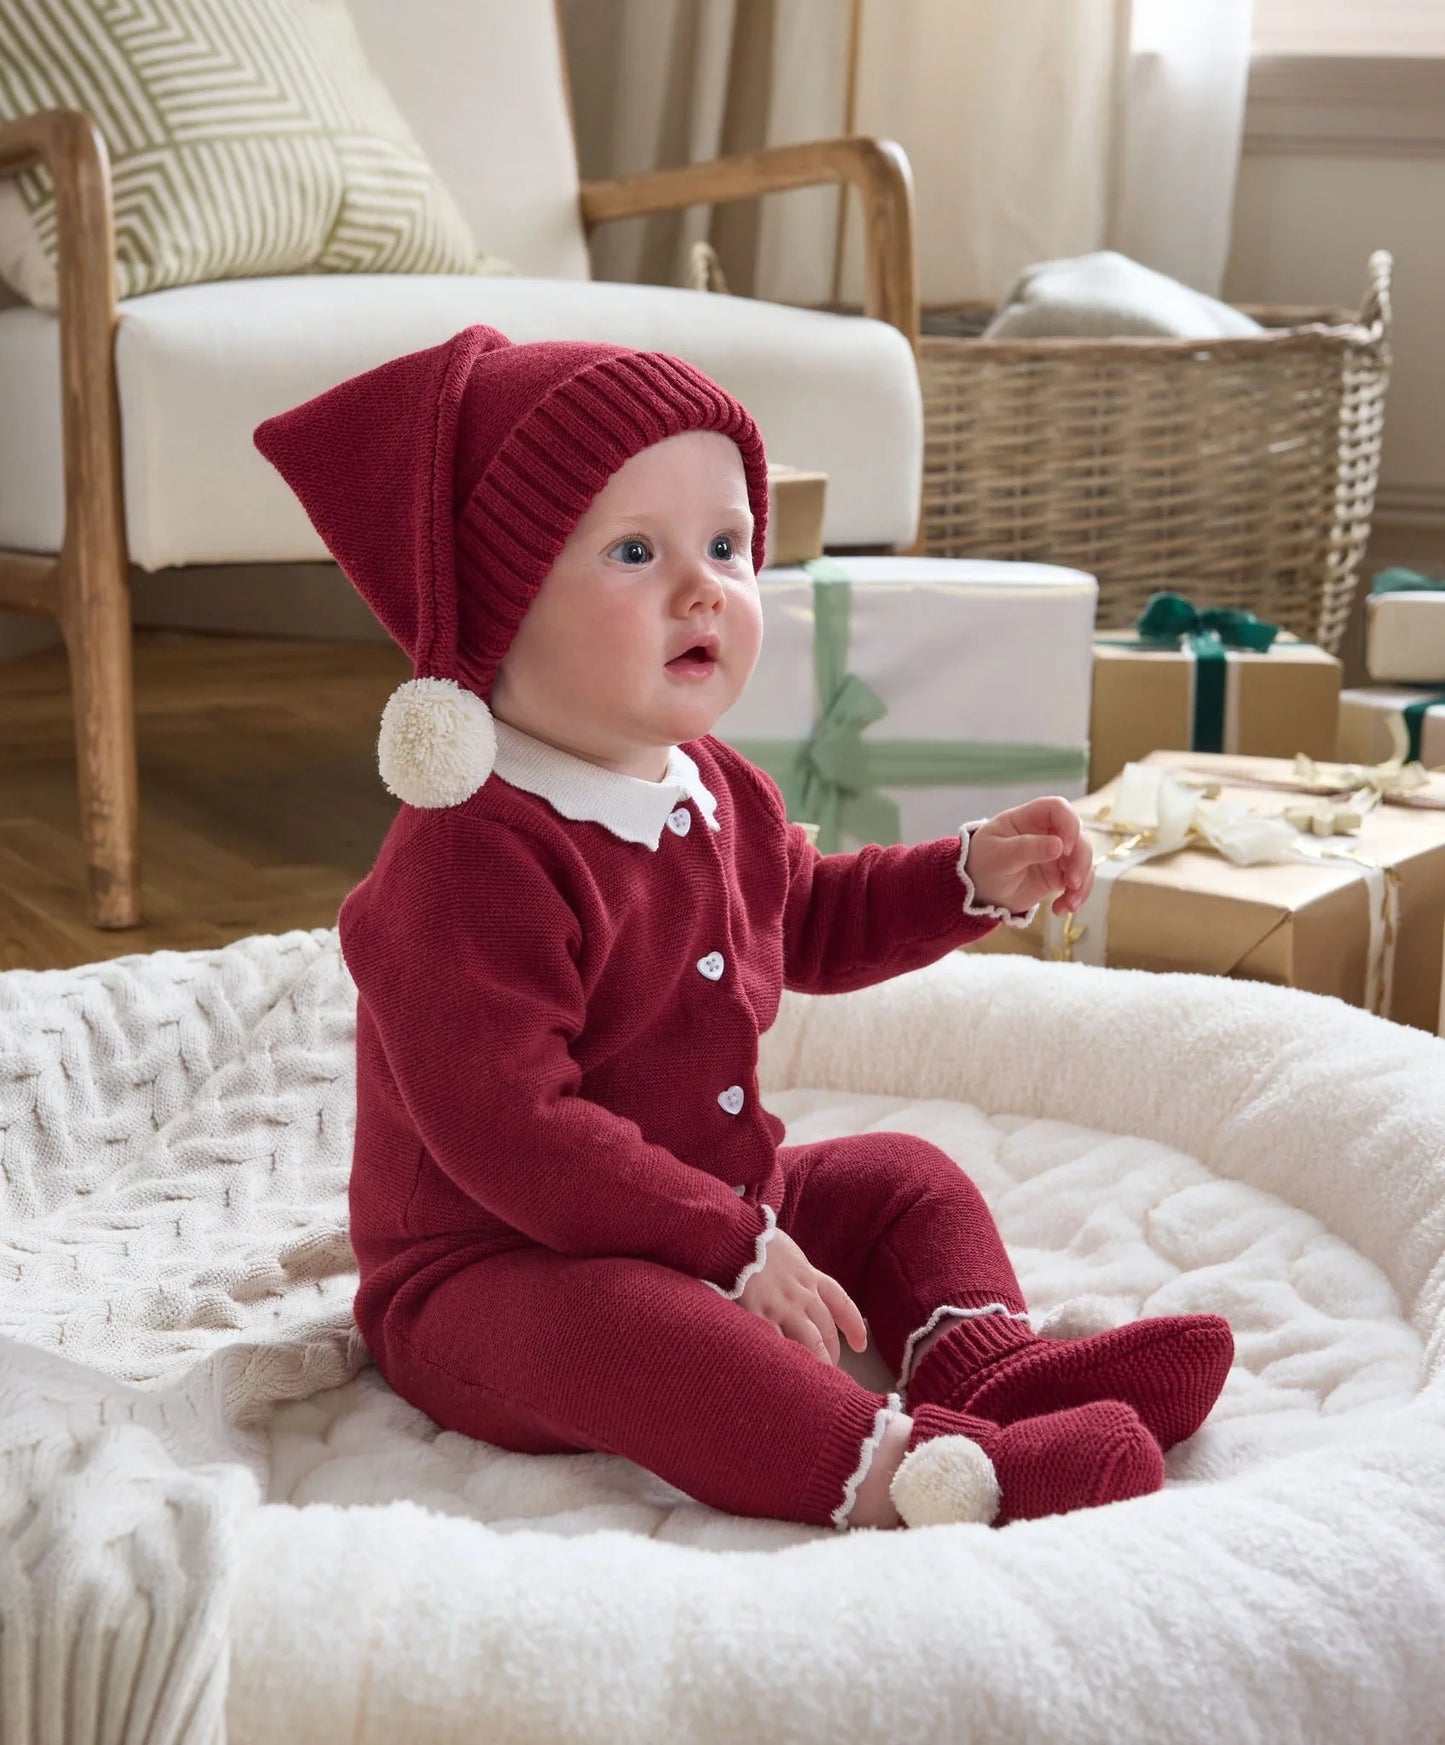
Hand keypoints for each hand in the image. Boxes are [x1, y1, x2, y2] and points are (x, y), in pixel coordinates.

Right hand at [738, 1228, 867, 1364]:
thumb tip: (799, 1289)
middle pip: (825, 1329)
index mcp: (808, 1275)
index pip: (840, 1303)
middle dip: (831, 1352)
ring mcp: (780, 1306)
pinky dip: (782, 1359)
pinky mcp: (757, 1315)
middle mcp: (800, 1293)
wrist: (732, 1237)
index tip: (860, 1345)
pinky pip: (775, 1343)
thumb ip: (794, 1272)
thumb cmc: (754, 1242)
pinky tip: (784, 1372)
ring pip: (808, 1341)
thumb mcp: (784, 1252)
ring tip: (813, 1382)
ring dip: (814, 1361)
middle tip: (830, 1371)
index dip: (854, 1325)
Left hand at [966, 796, 1095, 917]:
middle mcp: (1046, 833)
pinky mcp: (1059, 875)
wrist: (979, 891)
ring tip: (1070, 904)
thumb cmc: (982, 864)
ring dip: (1083, 882)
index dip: (1068, 823)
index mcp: (1028, 819)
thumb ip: (1026, 849)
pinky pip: (1078, 882)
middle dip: (1081, 859)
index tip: (1065, 848)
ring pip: (1083, 860)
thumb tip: (1059, 845)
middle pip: (1078, 836)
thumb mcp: (999, 856)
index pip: (1057, 808)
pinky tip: (1061, 909)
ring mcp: (1055, 854)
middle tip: (1072, 883)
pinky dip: (1076, 896)